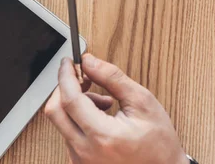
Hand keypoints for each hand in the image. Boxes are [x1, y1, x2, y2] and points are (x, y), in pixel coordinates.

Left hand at [44, 55, 188, 163]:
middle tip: (84, 78)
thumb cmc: (159, 144)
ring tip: (105, 103)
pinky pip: (67, 134)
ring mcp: (80, 160)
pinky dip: (78, 118)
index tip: (68, 62)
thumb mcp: (142, 102)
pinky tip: (99, 117)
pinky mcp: (79, 163)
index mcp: (102, 136)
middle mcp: (85, 152)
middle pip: (55, 111)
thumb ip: (112, 78)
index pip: (70, 99)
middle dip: (66, 88)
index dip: (66, 76)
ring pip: (62, 122)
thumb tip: (89, 61)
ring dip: (76, 104)